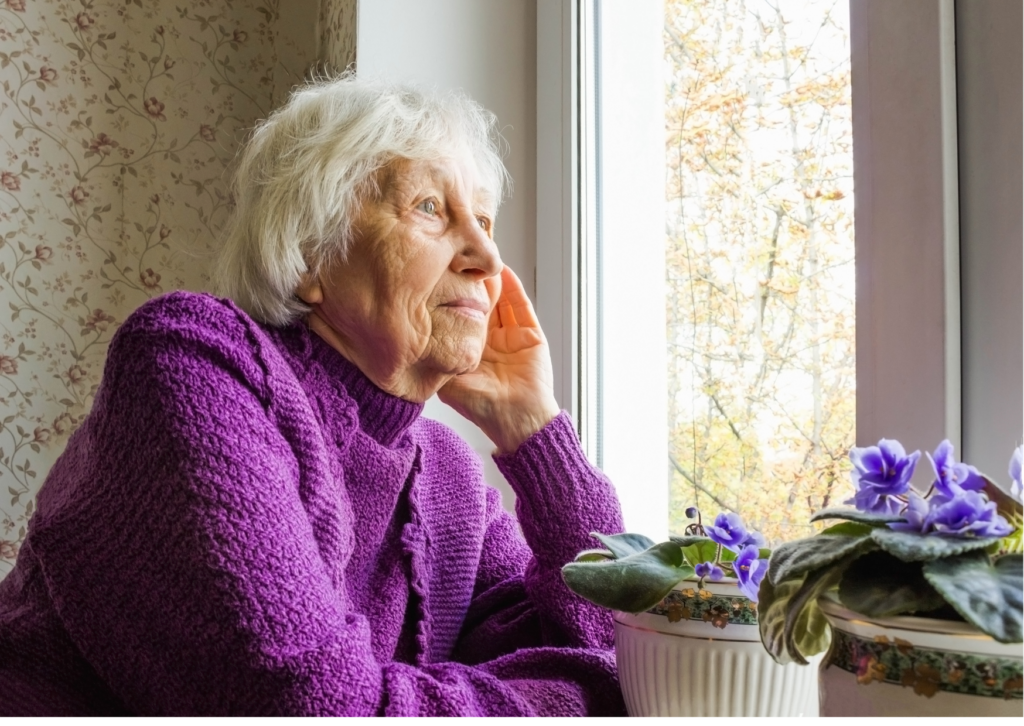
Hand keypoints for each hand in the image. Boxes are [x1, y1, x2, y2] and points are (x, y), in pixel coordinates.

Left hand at [438, 266, 559, 453]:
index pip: (458, 316)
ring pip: (500, 301)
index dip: (450, 298)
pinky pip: (521, 306)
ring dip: (490, 281)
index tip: (439, 278)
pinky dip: (513, 287)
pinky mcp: (530, 334)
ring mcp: (510, 335)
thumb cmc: (482, 407)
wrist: (517, 420)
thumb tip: (413, 339)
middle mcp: (489, 340)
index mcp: (469, 350)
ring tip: (479, 261)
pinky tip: (503, 272)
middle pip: (479, 304)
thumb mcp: (449, 381)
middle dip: (470, 284)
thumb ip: (436, 360)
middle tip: (460, 261)